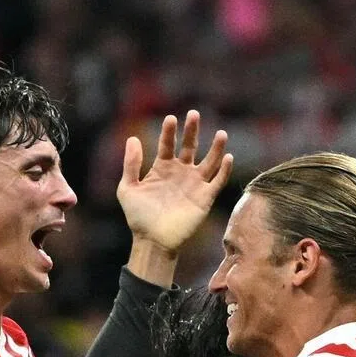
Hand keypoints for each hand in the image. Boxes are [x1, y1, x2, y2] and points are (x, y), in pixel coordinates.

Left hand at [118, 111, 232, 255]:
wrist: (152, 242)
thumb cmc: (138, 217)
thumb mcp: (128, 189)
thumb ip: (131, 165)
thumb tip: (133, 138)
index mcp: (162, 168)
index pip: (167, 144)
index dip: (169, 132)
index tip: (170, 118)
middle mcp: (180, 172)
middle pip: (189, 146)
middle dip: (192, 131)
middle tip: (194, 114)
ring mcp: (194, 184)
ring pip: (209, 161)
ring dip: (216, 148)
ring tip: (221, 133)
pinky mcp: (205, 198)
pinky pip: (217, 181)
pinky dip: (224, 170)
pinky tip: (228, 157)